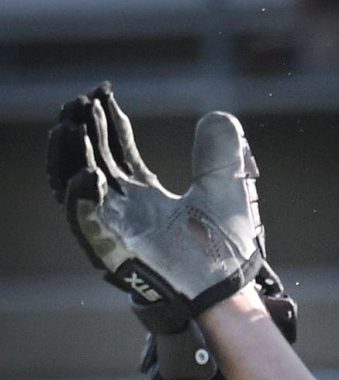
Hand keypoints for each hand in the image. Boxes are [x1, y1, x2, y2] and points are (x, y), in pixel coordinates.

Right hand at [48, 88, 266, 321]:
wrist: (227, 287)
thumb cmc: (226, 248)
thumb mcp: (226, 188)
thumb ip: (220, 154)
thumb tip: (220, 116)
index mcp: (145, 195)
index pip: (116, 150)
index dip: (106, 122)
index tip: (101, 92)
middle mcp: (124, 208)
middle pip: (90, 160)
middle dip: (82, 130)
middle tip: (80, 101)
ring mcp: (114, 226)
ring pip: (75, 184)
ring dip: (70, 154)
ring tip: (71, 125)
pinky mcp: (111, 247)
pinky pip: (85, 220)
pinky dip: (84, 196)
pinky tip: (92, 173)